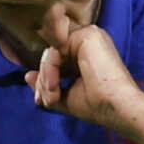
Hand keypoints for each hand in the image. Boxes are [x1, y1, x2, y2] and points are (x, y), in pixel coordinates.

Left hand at [29, 2, 143, 131]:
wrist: (116, 108)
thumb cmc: (98, 106)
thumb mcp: (65, 96)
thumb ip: (47, 85)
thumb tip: (27, 75)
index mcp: (86, 54)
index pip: (57, 59)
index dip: (47, 77)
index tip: (46, 99)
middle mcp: (88, 43)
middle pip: (52, 55)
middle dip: (45, 80)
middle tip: (49, 99)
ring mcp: (88, 37)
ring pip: (51, 52)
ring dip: (47, 77)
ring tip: (54, 95)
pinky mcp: (88, 35)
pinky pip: (56, 48)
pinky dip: (50, 69)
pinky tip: (57, 84)